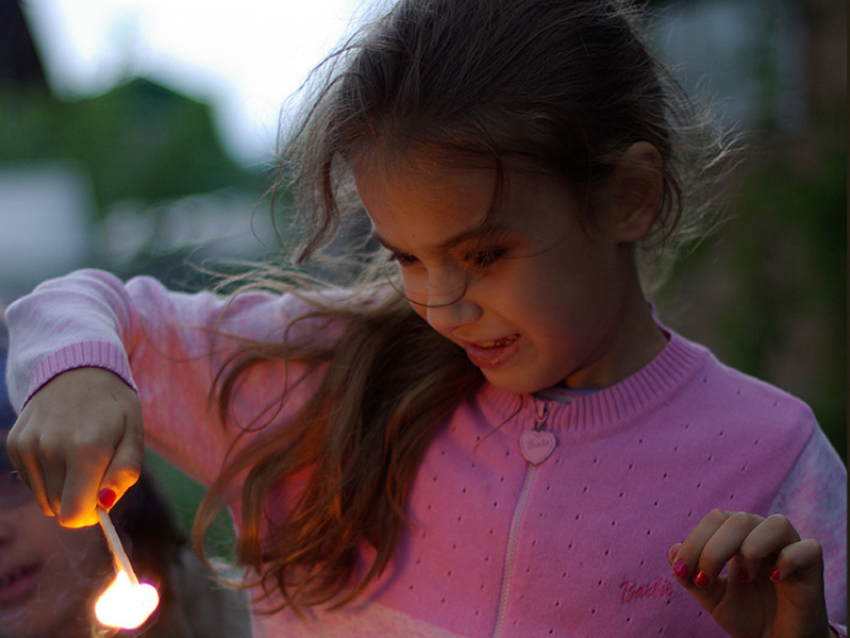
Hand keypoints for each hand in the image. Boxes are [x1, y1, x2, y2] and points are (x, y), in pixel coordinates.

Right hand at [6, 367, 143, 527]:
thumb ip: (124, 472)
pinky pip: (31, 482)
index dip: (90, 516)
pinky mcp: (15, 443)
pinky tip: (61, 448)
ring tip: (78, 456)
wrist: (78, 369)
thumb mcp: (134, 434)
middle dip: (79, 500)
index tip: (100, 501)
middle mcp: (51, 449)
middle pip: (59, 509)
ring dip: (63, 488)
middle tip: (95, 471)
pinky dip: (47, 475)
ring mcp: (28, 446)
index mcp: (87, 448)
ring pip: (44, 498)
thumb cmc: (113, 407)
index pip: (75, 514)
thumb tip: (104, 504)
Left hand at [668, 509, 832, 637]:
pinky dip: (789, 559)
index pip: (715, 519)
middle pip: (739, 519)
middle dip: (714, 549)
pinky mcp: (813, 567)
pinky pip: (808, 548)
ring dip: (751, 549)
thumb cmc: (747, 615)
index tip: (683, 572)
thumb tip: (673, 551)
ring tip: (743, 577)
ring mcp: (791, 548)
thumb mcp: (712, 598)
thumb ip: (691, 576)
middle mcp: (764, 535)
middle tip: (704, 579)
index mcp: (738, 536)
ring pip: (775, 524)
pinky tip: (775, 578)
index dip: (695, 541)